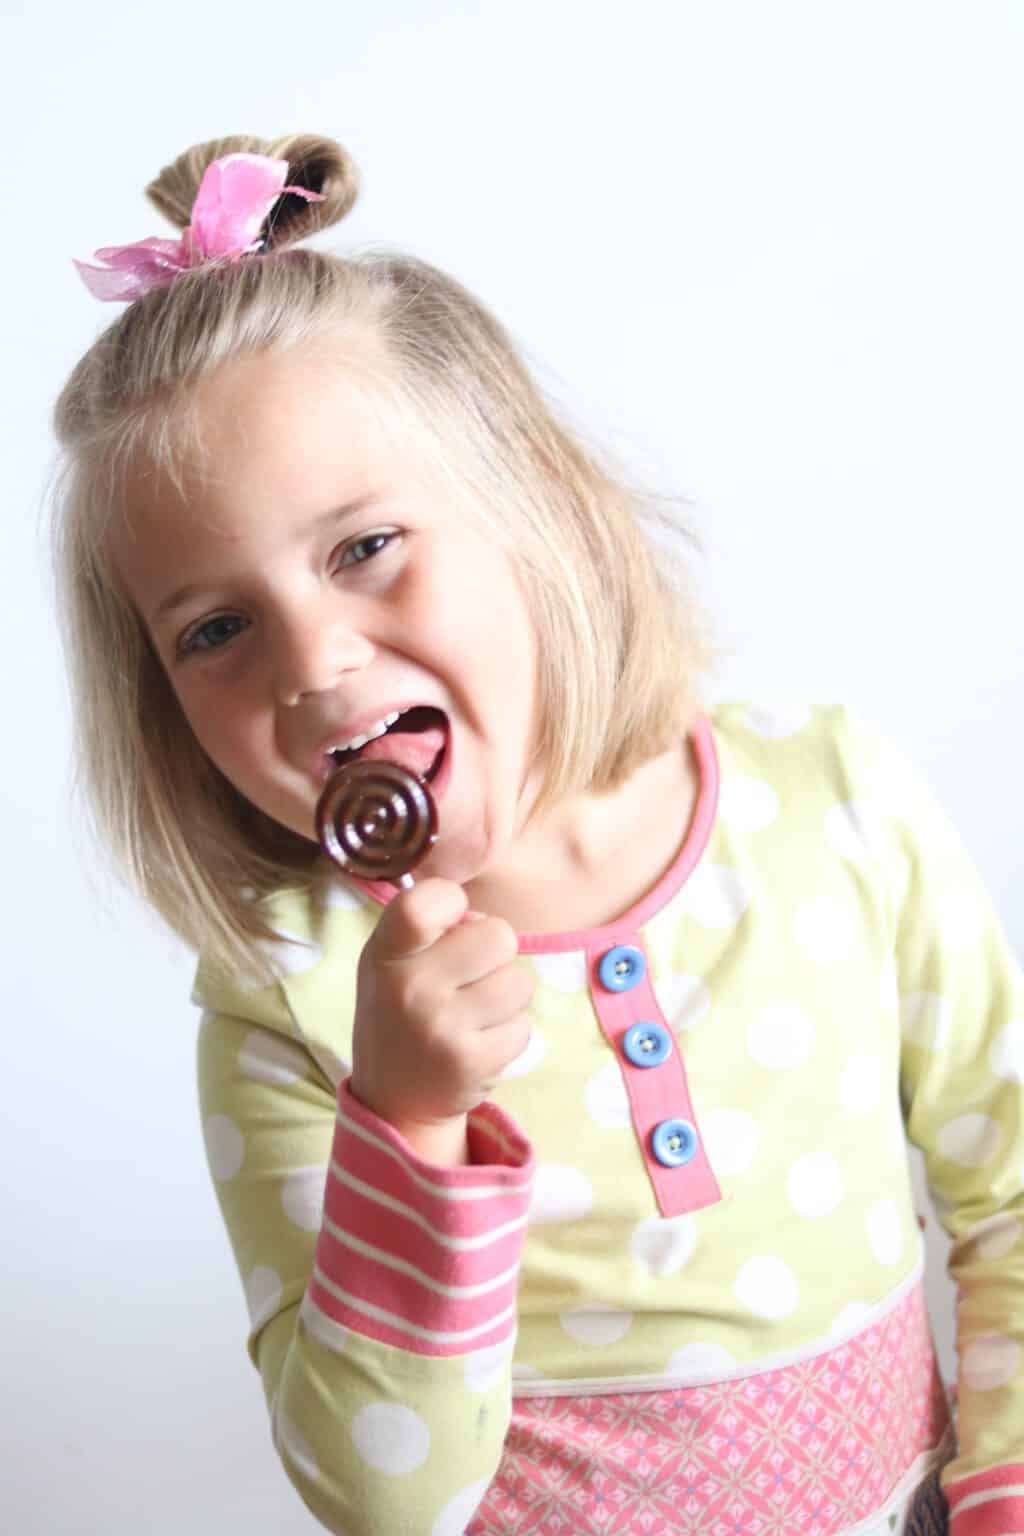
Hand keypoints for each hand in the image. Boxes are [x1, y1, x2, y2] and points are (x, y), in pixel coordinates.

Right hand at [349, 878, 534, 1142]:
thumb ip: (428, 924)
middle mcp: (409, 987)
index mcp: (385, 953)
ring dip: (507, 996)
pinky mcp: (470, 1062)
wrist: (393, 1099)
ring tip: (476, 1013)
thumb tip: (481, 906)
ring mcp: (440, 1026)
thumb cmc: (403, 1011)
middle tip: (472, 976)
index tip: (449, 922)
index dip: (452, 900)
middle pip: (498, 935)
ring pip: (518, 982)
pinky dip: (509, 1033)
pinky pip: (523, 1026)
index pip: (426, 899)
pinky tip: (479, 1043)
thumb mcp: (392, 961)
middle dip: (496, 953)